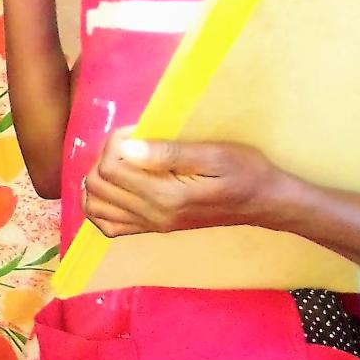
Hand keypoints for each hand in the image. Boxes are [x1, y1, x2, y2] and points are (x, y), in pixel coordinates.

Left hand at [82, 128, 286, 237]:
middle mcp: (152, 216)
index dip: (114, 142)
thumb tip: (127, 148)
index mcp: (166, 196)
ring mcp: (150, 226)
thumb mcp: (213, 153)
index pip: (111, 168)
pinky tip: (114, 187)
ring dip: (98, 179)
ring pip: (95, 206)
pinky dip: (100, 205)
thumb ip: (168, 153)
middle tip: (129, 143)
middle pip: (97, 186)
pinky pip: (108, 226)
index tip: (136, 130)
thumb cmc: (245, 171)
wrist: (264, 202)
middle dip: (103, 157)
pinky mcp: (152, 229)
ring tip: (120, 161)